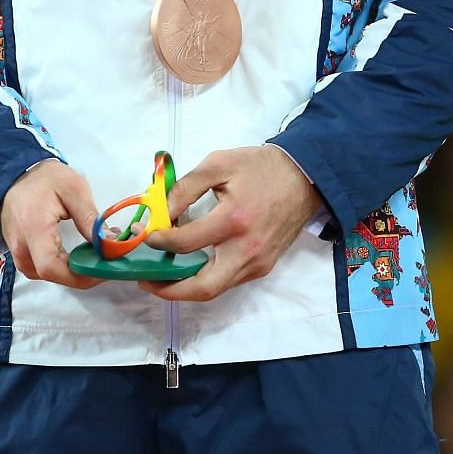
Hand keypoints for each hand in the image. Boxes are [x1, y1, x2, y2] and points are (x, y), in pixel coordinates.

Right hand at [0, 159, 101, 289]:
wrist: (15, 176)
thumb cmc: (44, 179)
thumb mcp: (74, 188)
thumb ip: (89, 217)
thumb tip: (108, 242)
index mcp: (33, 229)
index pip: (50, 266)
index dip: (78, 275)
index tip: (101, 269)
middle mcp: (21, 247)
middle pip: (51, 275)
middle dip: (81, 274)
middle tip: (106, 263)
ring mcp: (18, 252)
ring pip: (46, 275)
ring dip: (72, 271)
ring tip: (96, 256)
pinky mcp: (21, 253)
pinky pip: (41, 268)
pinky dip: (62, 266)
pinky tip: (79, 255)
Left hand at [140, 145, 323, 301]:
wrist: (305, 176)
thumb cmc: (261, 168)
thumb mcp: (219, 164)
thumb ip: (185, 188)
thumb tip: (160, 213)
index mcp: (234, 220)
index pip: (186, 242)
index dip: (160, 241)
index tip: (147, 235)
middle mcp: (246, 249)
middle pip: (201, 288)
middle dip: (168, 290)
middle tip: (147, 280)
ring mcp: (257, 262)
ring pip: (215, 289)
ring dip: (186, 287)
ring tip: (165, 274)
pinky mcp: (264, 267)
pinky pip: (229, 281)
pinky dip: (207, 278)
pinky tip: (193, 265)